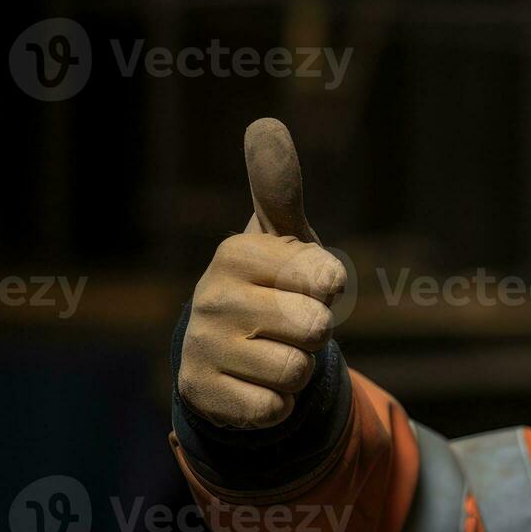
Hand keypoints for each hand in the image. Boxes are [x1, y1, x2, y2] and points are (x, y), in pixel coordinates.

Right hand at [178, 118, 347, 428]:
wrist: (229, 353)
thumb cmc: (272, 286)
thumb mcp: (284, 238)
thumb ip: (280, 189)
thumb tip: (264, 121)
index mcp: (236, 253)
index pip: (328, 281)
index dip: (329, 291)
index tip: (303, 286)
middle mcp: (212, 297)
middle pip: (315, 329)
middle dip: (315, 333)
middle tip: (288, 324)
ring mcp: (202, 347)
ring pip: (297, 372)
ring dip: (299, 370)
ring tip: (272, 352)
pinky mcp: (202, 394)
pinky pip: (274, 409)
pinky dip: (277, 405)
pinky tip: (256, 385)